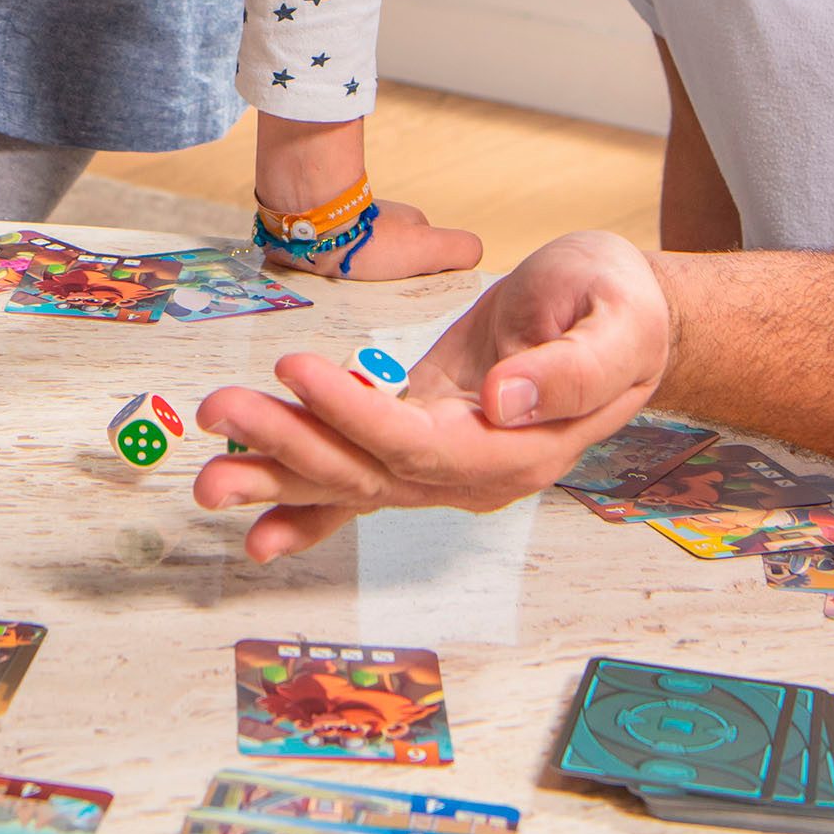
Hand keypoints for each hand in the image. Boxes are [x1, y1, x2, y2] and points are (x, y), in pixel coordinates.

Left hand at [194, 228, 671, 559]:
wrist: (627, 321)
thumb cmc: (620, 309)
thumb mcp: (614, 320)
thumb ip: (568, 371)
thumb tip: (504, 399)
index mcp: (517, 449)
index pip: (417, 443)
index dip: (351, 413)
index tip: (295, 371)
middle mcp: (475, 474)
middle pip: (367, 471)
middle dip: (287, 445)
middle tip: (216, 413)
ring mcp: (447, 466)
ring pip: (352, 480)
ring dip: (277, 474)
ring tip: (206, 476)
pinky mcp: (425, 441)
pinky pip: (361, 480)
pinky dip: (308, 506)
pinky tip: (256, 524)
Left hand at [263, 197, 481, 281]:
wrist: (308, 228)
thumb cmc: (367, 239)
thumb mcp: (426, 247)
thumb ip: (459, 249)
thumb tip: (476, 256)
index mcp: (410, 225)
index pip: (427, 264)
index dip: (422, 285)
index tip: (408, 300)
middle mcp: (381, 224)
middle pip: (395, 269)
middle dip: (389, 288)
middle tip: (377, 305)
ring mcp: (350, 231)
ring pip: (365, 272)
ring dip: (360, 287)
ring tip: (351, 302)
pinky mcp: (321, 241)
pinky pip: (336, 268)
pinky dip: (336, 280)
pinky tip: (330, 291)